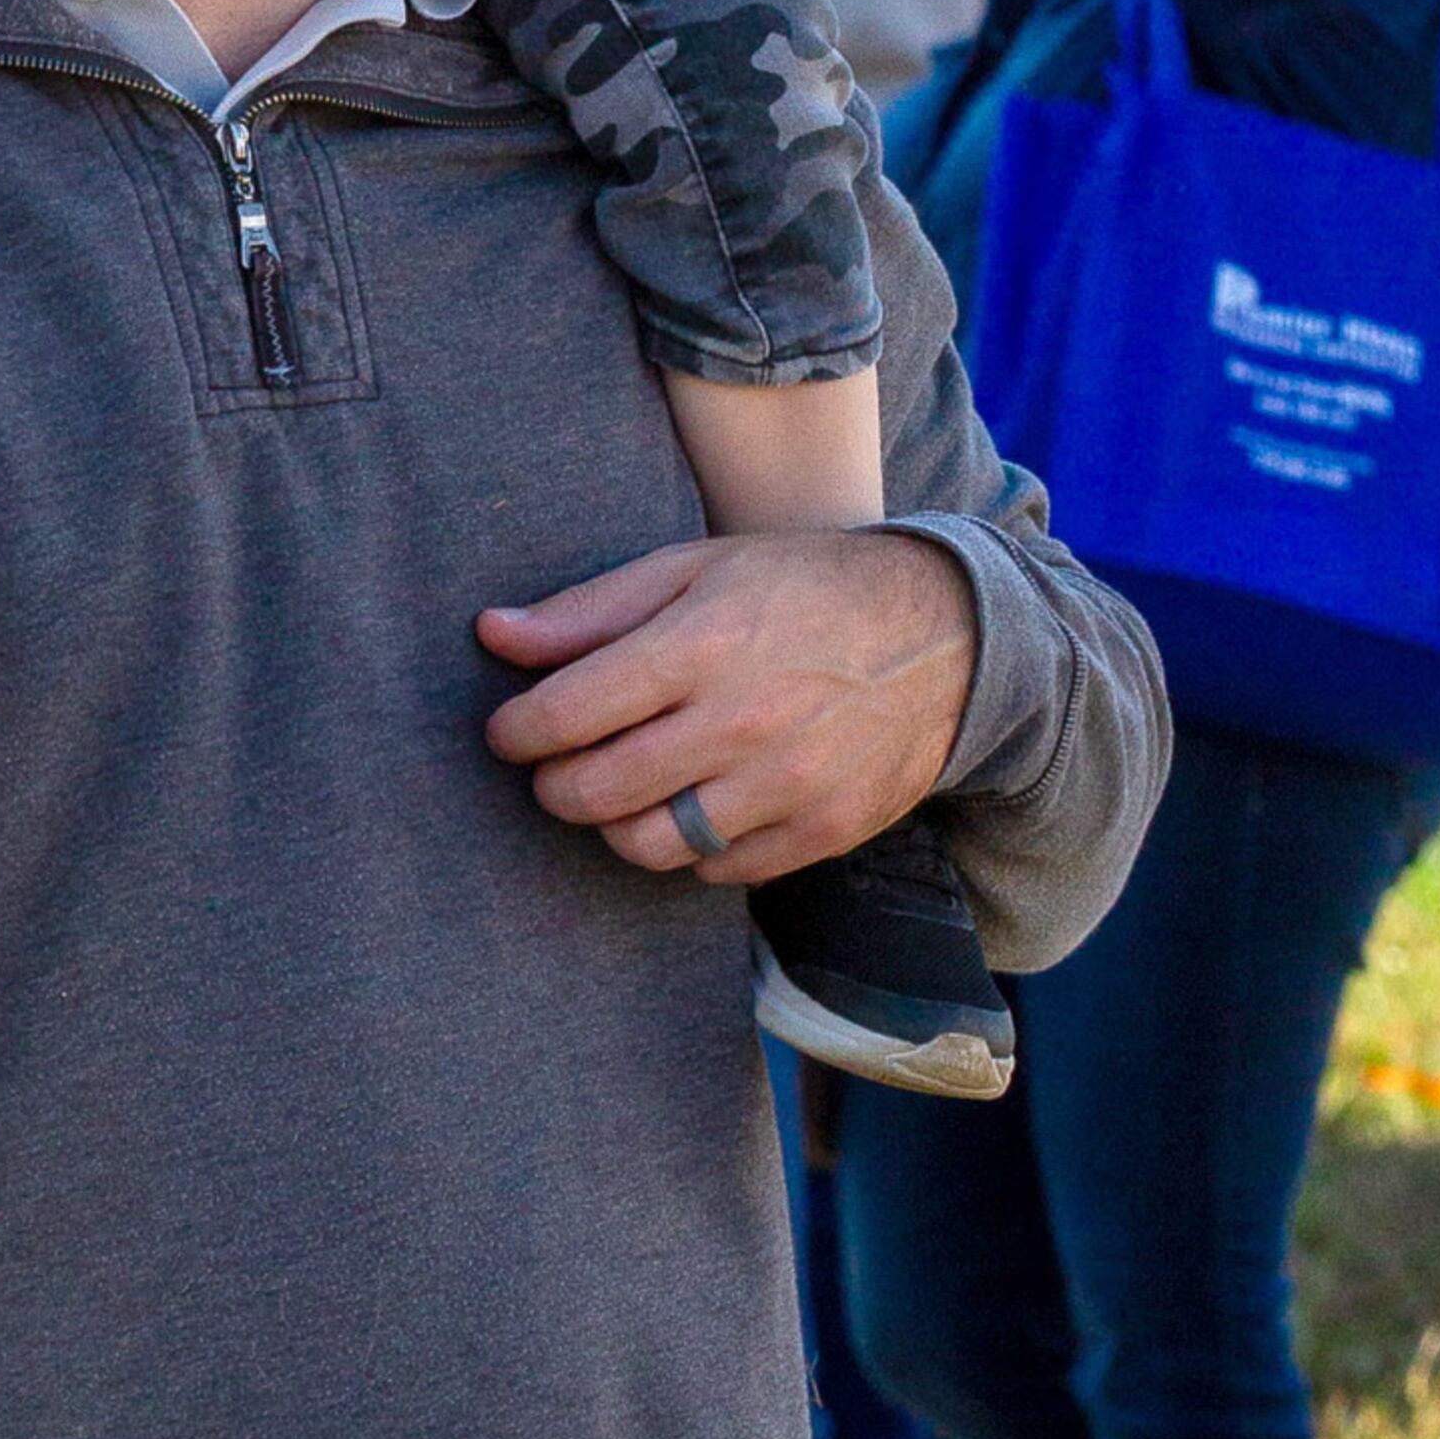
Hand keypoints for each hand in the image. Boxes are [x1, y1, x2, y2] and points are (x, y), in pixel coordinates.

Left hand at [476, 524, 980, 880]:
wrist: (947, 634)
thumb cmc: (804, 590)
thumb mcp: (697, 569)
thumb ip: (590, 610)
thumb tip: (491, 634)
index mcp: (703, 643)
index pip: (566, 714)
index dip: (517, 732)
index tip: (511, 731)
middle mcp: (743, 720)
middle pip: (595, 792)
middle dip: (555, 785)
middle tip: (558, 766)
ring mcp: (788, 784)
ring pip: (649, 845)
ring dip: (615, 825)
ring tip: (623, 789)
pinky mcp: (823, 830)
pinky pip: (717, 869)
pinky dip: (691, 848)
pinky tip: (696, 804)